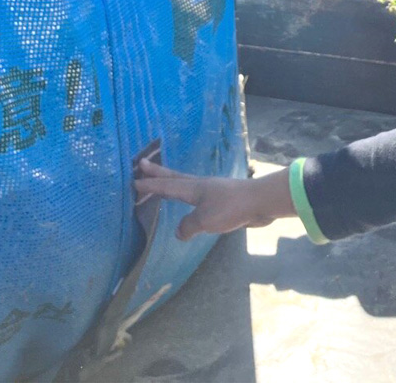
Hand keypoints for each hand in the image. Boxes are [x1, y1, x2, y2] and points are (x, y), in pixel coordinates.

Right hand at [134, 160, 294, 240]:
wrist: (262, 202)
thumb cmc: (231, 208)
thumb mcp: (205, 221)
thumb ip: (188, 226)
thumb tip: (179, 232)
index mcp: (193, 188)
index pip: (166, 186)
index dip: (150, 185)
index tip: (134, 181)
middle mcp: (201, 186)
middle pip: (174, 178)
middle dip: (157, 173)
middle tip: (142, 163)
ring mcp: (213, 192)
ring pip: (187, 186)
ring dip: (172, 183)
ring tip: (163, 182)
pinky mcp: (224, 201)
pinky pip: (199, 199)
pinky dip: (188, 199)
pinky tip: (191, 205)